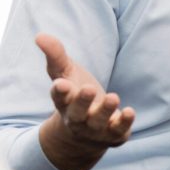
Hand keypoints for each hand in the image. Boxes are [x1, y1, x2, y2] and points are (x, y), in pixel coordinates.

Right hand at [36, 33, 133, 169]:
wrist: (85, 134)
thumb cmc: (74, 95)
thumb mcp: (65, 73)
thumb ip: (55, 55)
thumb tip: (40, 35)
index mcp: (64, 102)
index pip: (59, 97)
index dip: (60, 92)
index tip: (61, 84)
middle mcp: (77, 118)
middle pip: (77, 113)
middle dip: (82, 102)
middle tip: (88, 89)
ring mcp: (95, 128)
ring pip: (98, 122)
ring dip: (105, 110)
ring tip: (113, 97)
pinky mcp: (113, 134)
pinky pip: (118, 130)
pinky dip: (124, 122)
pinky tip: (129, 111)